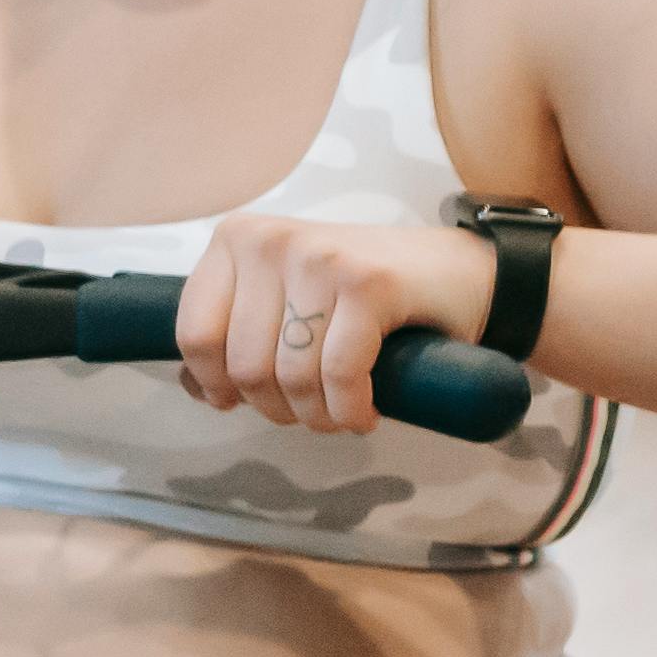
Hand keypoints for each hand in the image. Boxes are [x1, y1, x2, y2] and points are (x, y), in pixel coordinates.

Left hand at [172, 213, 492, 434]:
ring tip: (338, 415)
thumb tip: (193, 387)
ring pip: (289, 376)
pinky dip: (350, 410)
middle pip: (243, 365)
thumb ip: (236, 333)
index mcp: (237, 239)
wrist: (463, 274)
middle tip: (309, 411)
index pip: (194, 334)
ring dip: (316, 416)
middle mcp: (269, 240)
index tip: (240, 401)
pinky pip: (338, 374)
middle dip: (275, 408)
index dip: (216, 383)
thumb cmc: (367, 295)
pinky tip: (365, 414)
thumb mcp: (287, 301)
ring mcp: (318, 257)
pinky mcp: (367, 282)